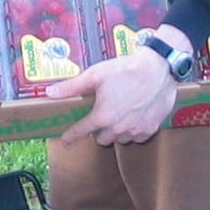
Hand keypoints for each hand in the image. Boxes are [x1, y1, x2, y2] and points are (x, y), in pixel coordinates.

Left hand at [48, 48, 176, 146]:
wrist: (159, 69)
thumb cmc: (126, 70)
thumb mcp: (95, 75)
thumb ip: (72, 87)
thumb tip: (50, 93)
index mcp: (102, 117)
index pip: (81, 132)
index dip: (71, 136)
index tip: (65, 141)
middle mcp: (118, 128)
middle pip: (101, 139)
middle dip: (97, 131)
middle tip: (100, 116)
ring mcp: (135, 130)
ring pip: (119, 139)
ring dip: (115, 132)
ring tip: (117, 115)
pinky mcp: (151, 129)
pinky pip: (137, 137)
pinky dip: (132, 131)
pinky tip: (133, 118)